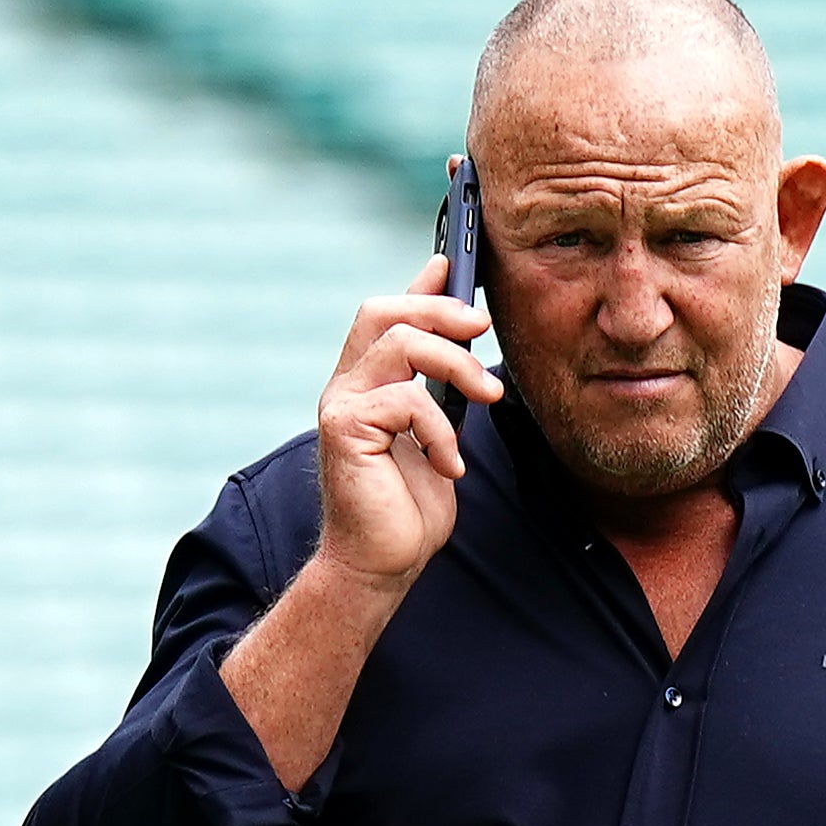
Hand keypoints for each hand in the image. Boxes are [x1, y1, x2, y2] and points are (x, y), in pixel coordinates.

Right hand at [315, 254, 504, 586]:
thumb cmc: (409, 504)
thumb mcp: (438, 431)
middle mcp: (346, 385)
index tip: (458, 261)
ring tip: (485, 399)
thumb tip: (460, 334)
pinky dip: (441, 429)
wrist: (382, 564)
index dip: (422, 285)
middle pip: (384, 312)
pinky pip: (406, 401)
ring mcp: (340, 405)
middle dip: (440, 311)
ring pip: (399, 345)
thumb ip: (441, 384)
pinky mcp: (344, 431)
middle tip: (482, 329)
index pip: (386, 312)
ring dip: (455, 365)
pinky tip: (449, 463)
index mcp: (365, 381)